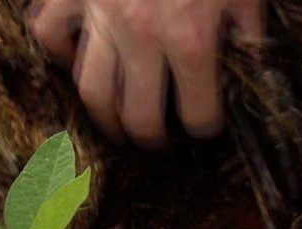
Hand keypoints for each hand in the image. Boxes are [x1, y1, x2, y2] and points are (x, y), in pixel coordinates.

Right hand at [27, 0, 263, 146]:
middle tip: (158, 140)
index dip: (205, 128)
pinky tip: (77, 60)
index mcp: (191, 40)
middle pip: (138, 117)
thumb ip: (248, 30)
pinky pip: (50, 34)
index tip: (206, 127)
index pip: (198, 113)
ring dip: (104, 117)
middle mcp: (142, 38)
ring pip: (91, 89)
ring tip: (117, 125)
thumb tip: (251, 65)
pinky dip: (60, 53)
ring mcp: (100, 16)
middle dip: (152, 138)